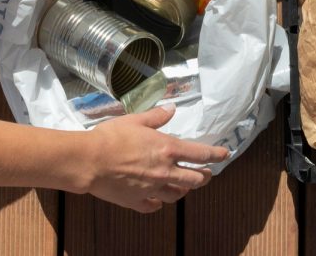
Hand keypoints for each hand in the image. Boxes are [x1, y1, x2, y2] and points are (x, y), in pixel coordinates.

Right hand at [81, 105, 229, 212]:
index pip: (200, 154)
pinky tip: (157, 200)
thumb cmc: (112, 137)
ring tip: (185, 186)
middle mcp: (165, 172)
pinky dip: (158, 203)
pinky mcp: (138, 201)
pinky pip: (154, 206)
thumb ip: (156, 116)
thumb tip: (172, 108)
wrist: (90, 161)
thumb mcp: (136, 120)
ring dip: (184, 190)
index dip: (215, 155)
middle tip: (206, 173)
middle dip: (204, 176)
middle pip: (194, 179)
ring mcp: (153, 189)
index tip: (225, 154)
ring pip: (177, 195)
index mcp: (167, 149)